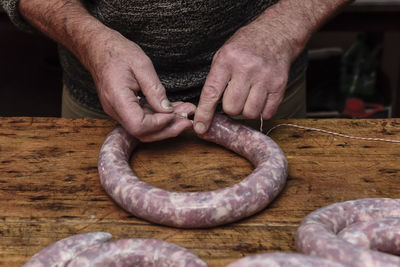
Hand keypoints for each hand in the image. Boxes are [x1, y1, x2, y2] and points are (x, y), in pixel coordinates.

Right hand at [87, 30, 193, 141]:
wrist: (99, 48)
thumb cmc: (118, 53)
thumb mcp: (142, 65)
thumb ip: (155, 90)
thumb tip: (168, 110)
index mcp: (117, 98)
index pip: (139, 125)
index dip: (159, 124)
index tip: (174, 113)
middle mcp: (115, 110)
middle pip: (142, 133)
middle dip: (167, 130)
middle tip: (187, 122)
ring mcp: (118, 111)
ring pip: (144, 129)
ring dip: (166, 124)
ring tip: (185, 115)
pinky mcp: (123, 109)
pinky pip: (142, 119)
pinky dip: (159, 117)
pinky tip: (175, 111)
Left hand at [193, 15, 294, 134]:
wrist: (275, 35)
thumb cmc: (244, 48)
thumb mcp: (223, 56)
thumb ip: (214, 81)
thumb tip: (204, 113)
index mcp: (227, 60)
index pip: (212, 92)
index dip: (205, 113)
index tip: (200, 127)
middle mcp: (246, 68)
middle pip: (232, 108)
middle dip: (230, 107)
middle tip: (235, 95)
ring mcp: (265, 77)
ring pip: (249, 113)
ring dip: (246, 109)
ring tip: (248, 95)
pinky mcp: (280, 85)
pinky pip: (266, 113)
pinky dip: (261, 110)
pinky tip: (260, 96)